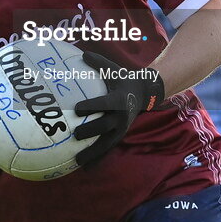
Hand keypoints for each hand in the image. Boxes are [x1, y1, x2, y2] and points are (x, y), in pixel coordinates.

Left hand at [73, 51, 164, 167]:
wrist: (145, 93)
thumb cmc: (123, 79)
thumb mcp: (113, 69)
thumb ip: (98, 62)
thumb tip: (82, 53)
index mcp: (119, 99)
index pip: (104, 103)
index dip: (92, 106)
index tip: (77, 108)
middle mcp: (121, 116)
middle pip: (105, 126)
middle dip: (90, 131)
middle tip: (75, 135)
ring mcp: (121, 128)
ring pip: (106, 143)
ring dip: (92, 153)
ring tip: (77, 160)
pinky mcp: (119, 136)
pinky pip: (107, 150)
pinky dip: (97, 159)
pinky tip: (85, 169)